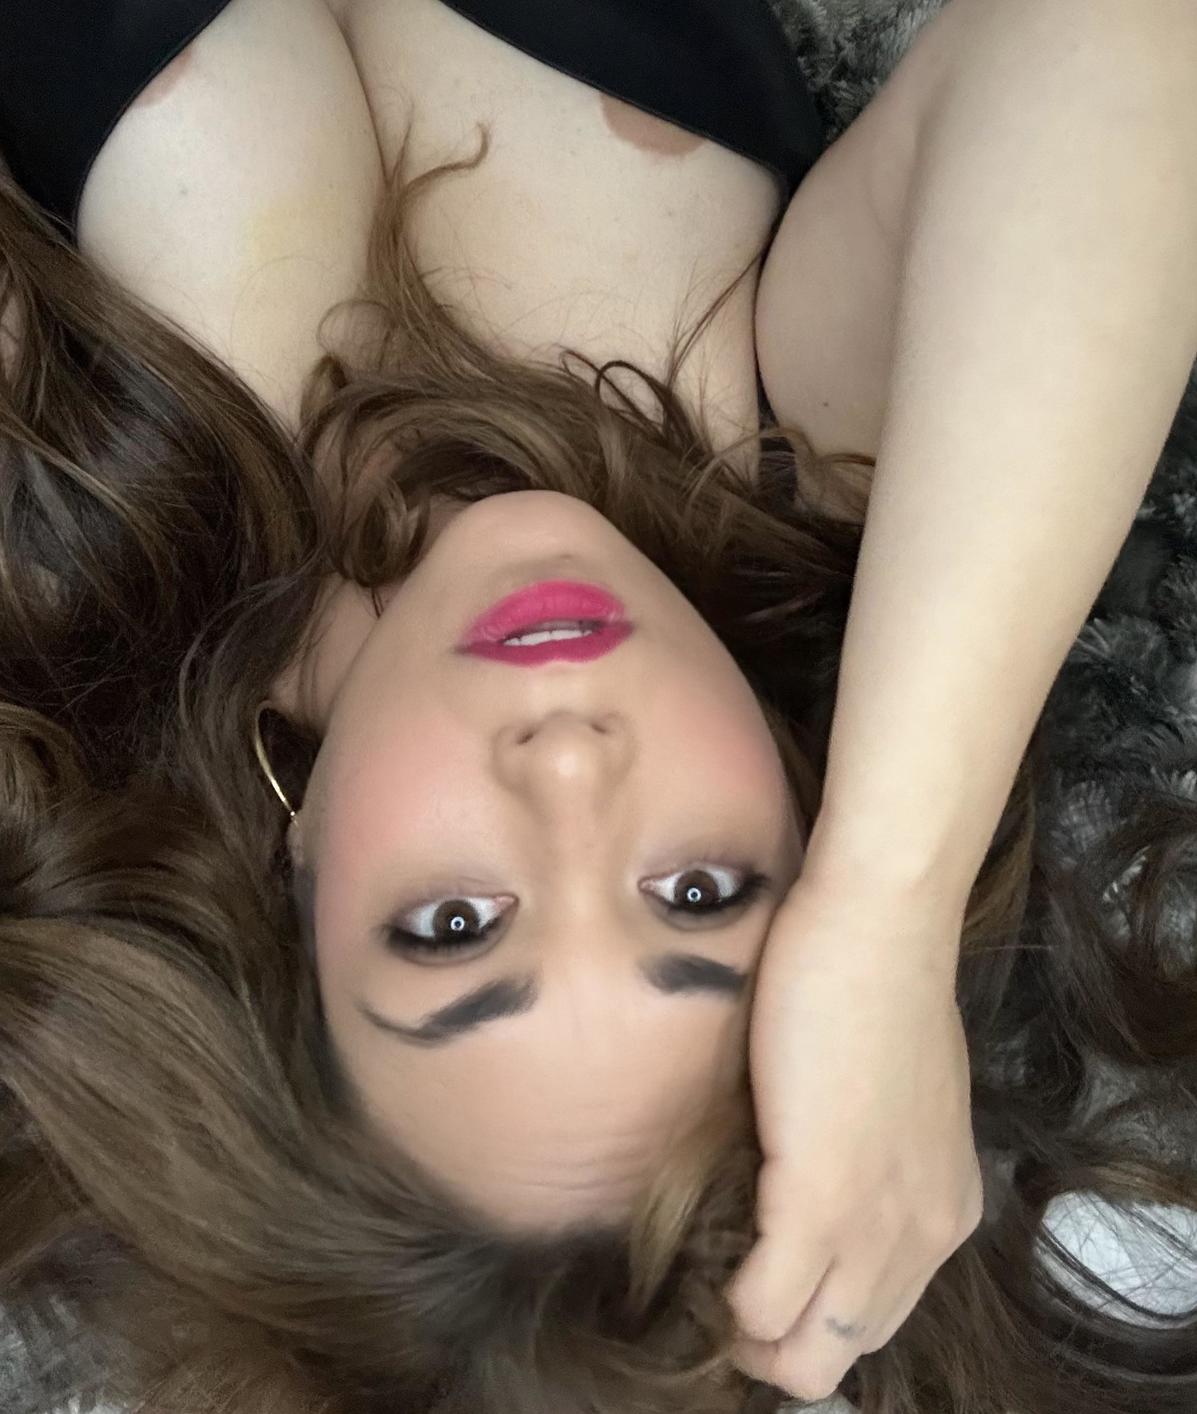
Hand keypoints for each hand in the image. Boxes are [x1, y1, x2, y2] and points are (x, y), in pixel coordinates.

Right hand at [727, 874, 982, 1401]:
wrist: (877, 923)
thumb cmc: (872, 982)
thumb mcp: (890, 1095)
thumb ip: (869, 1155)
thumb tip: (809, 1174)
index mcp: (941, 1210)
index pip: (874, 1318)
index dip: (811, 1314)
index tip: (763, 1274)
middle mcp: (922, 1236)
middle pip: (843, 1355)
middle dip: (776, 1340)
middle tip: (729, 1280)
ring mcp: (875, 1225)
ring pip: (806, 1359)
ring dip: (749, 1331)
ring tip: (714, 1275)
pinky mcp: (820, 1198)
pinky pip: (762, 1306)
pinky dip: (729, 1301)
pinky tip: (710, 1255)